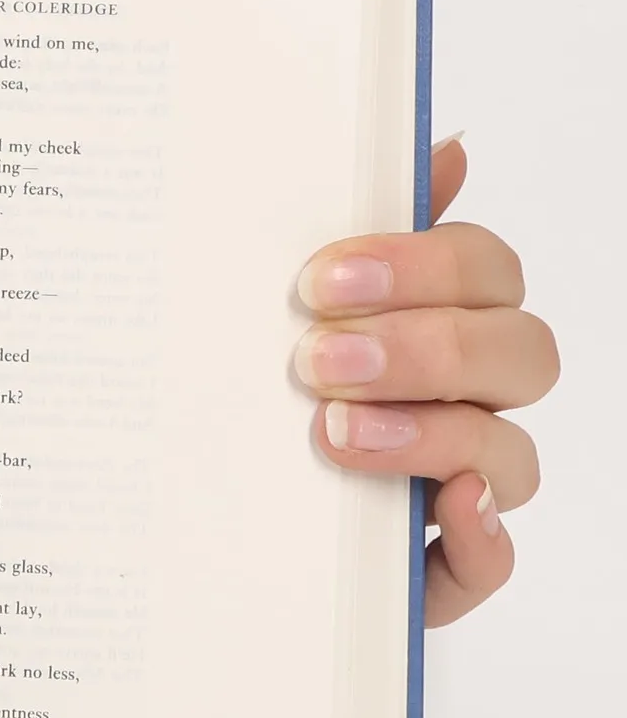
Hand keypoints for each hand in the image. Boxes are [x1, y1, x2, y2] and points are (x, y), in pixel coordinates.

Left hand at [293, 136, 556, 625]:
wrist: (200, 528)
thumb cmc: (253, 405)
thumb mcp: (277, 316)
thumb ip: (354, 239)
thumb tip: (443, 149)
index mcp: (442, 324)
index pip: (485, 271)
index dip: (419, 264)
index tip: (322, 277)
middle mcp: (467, 402)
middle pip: (518, 353)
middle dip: (425, 346)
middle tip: (318, 359)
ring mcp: (461, 486)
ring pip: (510, 454)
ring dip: (432, 434)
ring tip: (333, 432)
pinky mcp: (439, 568)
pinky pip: (493, 559)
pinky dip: (479, 535)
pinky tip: (442, 509)